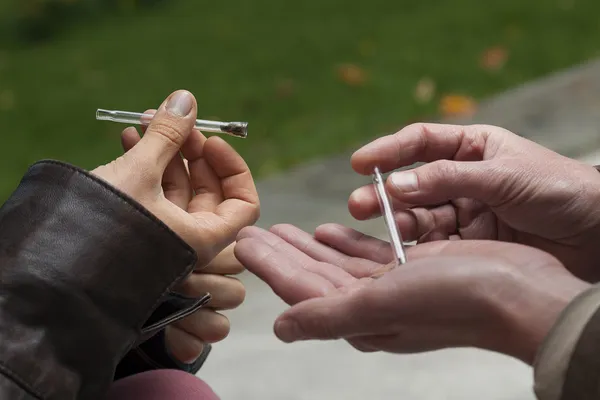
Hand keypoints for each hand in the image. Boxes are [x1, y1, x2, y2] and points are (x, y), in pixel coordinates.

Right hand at [93, 90, 258, 361]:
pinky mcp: (138, 228)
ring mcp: (162, 235)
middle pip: (208, 189)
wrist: (51, 265)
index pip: (244, 204)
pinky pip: (152, 192)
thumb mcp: (139, 173)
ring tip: (141, 120)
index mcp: (204, 239)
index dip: (233, 169)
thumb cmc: (104, 226)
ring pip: (176, 187)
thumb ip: (166, 134)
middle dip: (191, 150)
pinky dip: (145, 164)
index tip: (210, 142)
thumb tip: (186, 99)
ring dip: (164, 151)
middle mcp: (187, 241)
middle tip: (172, 122)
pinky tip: (126, 137)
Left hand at [235, 224, 588, 363]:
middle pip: (313, 276)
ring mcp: (393, 289)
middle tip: (254, 231)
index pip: (300, 289)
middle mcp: (372, 307)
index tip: (244, 243)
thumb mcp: (384, 305)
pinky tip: (329, 231)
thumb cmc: (456, 300)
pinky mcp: (412, 269)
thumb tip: (282, 329)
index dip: (270, 267)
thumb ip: (328, 316)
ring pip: (336, 264)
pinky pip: (367, 255)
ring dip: (308, 246)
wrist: (520, 292)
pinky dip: (345, 243)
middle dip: (282, 253)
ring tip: (283, 228)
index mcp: (359, 318)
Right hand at [349, 123, 599, 280]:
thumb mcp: (504, 175)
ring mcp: (466, 213)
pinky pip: (436, 244)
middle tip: (359, 205)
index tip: (360, 163)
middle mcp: (463, 180)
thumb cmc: (560, 189)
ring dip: (398, 221)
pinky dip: (418, 249)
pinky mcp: (471, 245)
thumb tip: (396, 184)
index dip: (388, 151)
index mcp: (473, 149)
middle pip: (413, 184)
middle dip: (385, 193)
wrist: (599, 234)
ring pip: (421, 216)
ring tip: (381, 229)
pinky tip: (403, 253)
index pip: (421, 143)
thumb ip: (448, 179)